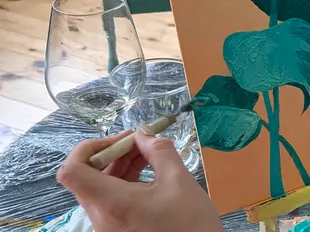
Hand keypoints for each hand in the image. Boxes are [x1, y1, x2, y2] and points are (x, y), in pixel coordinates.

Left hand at [57, 131, 223, 231]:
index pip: (71, 172)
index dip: (88, 149)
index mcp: (111, 203)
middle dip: (111, 153)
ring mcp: (107, 227)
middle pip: (86, 177)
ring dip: (119, 166)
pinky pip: (110, 201)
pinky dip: (124, 182)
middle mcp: (101, 218)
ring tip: (148, 154)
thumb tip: (144, 135)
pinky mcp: (117, 231)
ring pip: (99, 188)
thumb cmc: (190, 223)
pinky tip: (147, 172)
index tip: (121, 140)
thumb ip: (159, 151)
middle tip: (139, 142)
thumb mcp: (179, 180)